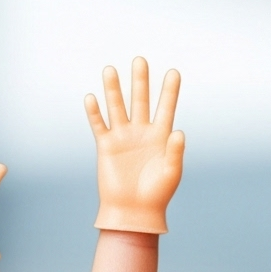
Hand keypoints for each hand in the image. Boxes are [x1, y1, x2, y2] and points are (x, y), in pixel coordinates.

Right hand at [87, 58, 185, 233]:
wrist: (134, 211)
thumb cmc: (157, 194)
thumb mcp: (171, 172)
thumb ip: (175, 152)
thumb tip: (178, 132)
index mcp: (160, 137)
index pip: (166, 108)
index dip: (170, 91)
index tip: (174, 71)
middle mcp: (141, 133)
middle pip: (140, 101)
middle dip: (140, 81)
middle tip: (140, 60)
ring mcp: (123, 138)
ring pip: (117, 107)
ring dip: (114, 89)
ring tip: (110, 69)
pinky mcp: (106, 146)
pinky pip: (99, 125)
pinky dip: (94, 112)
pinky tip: (92, 97)